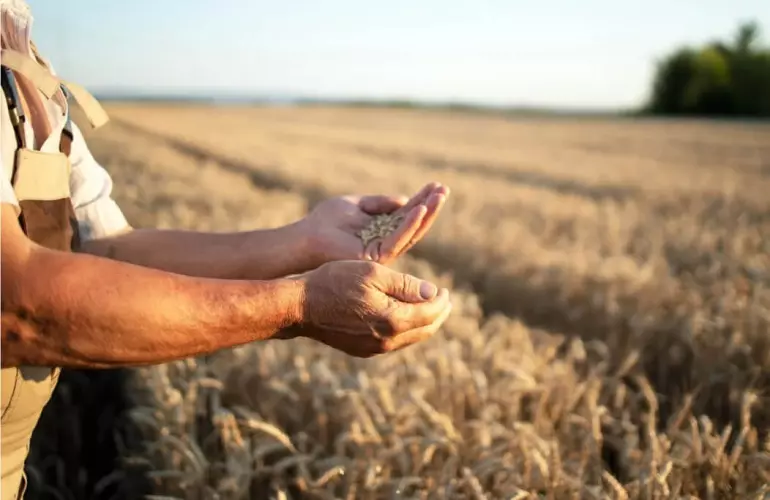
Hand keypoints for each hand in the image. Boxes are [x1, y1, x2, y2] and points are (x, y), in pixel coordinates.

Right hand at [290, 260, 451, 357]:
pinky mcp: (363, 349)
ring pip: (411, 338)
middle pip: (425, 330)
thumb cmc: (335, 281)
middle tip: (444, 300)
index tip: (445, 290)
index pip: (430, 313)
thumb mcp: (373, 273)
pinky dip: (406, 329)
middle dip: (438, 314)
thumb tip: (433, 293)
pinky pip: (394, 342)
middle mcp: (387, 340)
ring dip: (423, 323)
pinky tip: (404, 317)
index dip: (442, 301)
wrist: (301, 306)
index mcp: (393, 320)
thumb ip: (406, 284)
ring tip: (428, 308)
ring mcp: (374, 348)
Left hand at [303, 182, 449, 264]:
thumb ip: (379, 202)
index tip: (436, 185)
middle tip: (444, 189)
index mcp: (381, 230)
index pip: (407, 214)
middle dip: (430, 207)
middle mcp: (385, 242)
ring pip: (411, 232)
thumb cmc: (326, 221)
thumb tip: (404, 199)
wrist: (306, 237)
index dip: (422, 200)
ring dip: (426, 214)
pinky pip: (398, 239)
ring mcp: (382, 251)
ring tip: (439, 196)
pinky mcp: (376, 256)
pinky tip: (420, 209)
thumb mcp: (357, 204)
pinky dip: (410, 224)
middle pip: (414, 224)